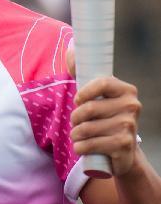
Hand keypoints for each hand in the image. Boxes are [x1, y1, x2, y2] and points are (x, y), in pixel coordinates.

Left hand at [65, 45, 141, 176]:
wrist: (123, 151)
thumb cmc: (107, 119)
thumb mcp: (101, 98)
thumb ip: (86, 75)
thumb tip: (71, 52)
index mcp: (127, 90)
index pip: (103, 83)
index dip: (84, 92)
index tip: (77, 101)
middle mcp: (132, 106)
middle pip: (89, 108)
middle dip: (74, 118)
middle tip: (74, 123)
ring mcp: (129, 126)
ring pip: (87, 128)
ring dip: (75, 134)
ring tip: (76, 136)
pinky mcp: (124, 144)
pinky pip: (91, 144)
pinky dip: (80, 147)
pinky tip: (80, 147)